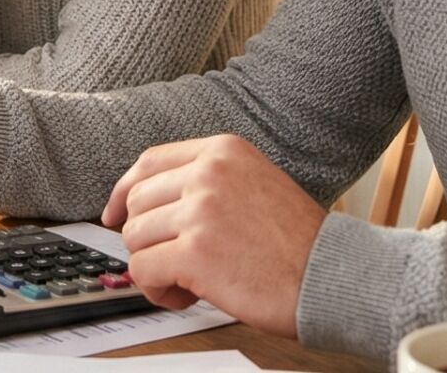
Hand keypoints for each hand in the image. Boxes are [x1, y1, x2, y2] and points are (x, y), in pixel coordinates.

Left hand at [100, 134, 326, 337]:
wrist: (333, 276)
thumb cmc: (299, 244)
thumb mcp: (255, 185)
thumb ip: (207, 184)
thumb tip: (147, 204)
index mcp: (223, 151)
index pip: (149, 162)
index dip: (123, 191)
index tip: (113, 214)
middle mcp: (208, 173)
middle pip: (137, 204)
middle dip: (148, 240)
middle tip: (179, 264)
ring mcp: (199, 210)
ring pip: (135, 238)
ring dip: (155, 267)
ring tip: (189, 282)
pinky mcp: (195, 251)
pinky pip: (143, 269)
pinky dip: (157, 290)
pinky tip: (187, 296)